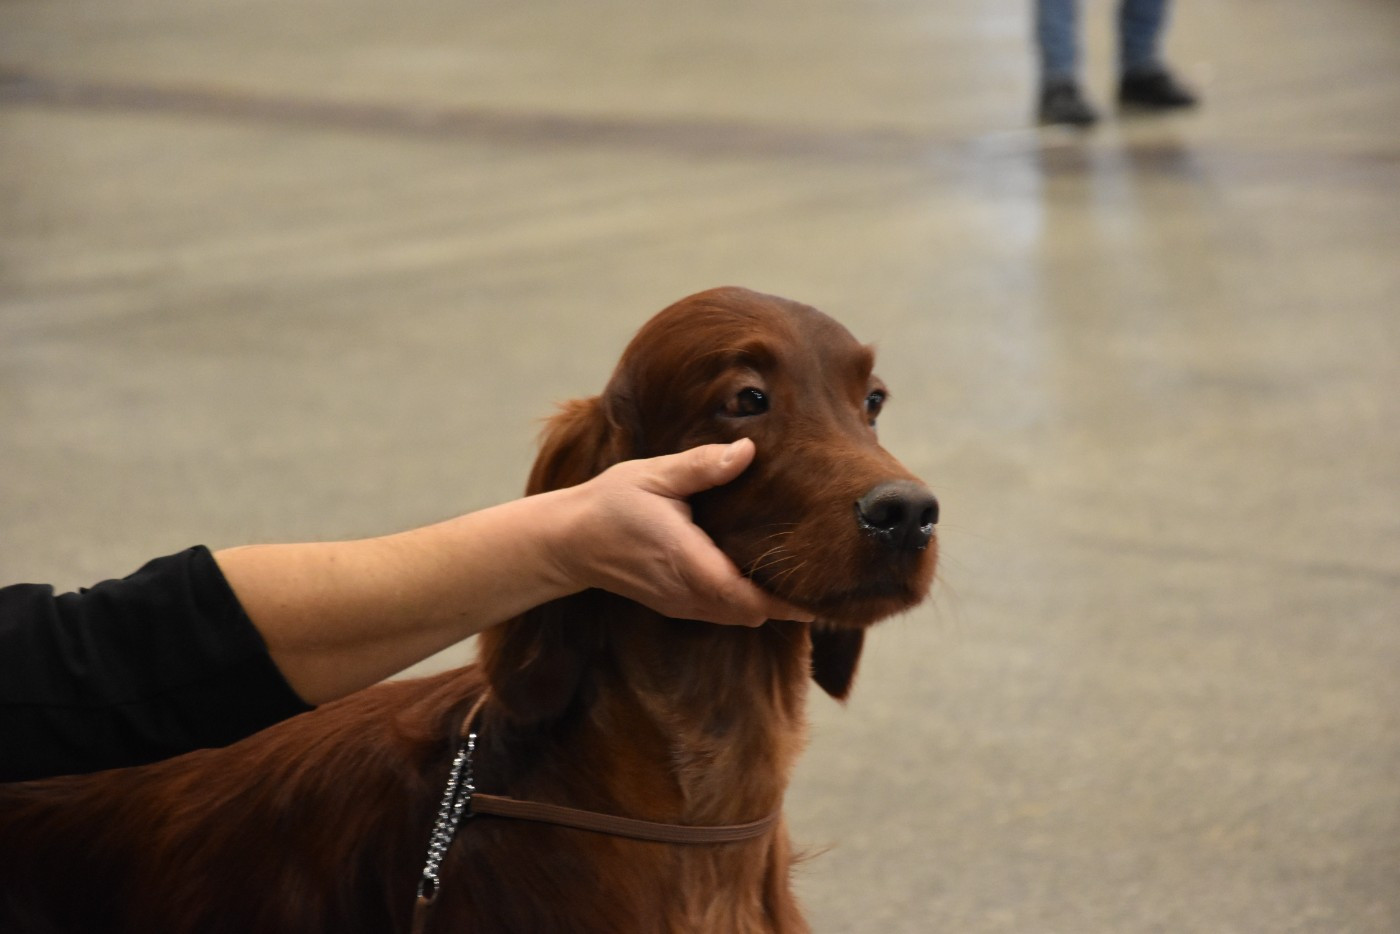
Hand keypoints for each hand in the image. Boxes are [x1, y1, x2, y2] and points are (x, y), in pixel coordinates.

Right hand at [555, 440, 814, 626]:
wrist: (566, 542)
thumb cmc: (610, 504)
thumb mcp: (654, 475)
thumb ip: (703, 466)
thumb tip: (749, 450)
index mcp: (686, 561)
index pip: (747, 595)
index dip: (787, 600)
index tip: (822, 589)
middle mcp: (687, 592)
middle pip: (752, 613)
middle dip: (788, 602)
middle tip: (825, 576)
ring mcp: (680, 604)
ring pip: (739, 617)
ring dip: (768, 602)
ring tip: (801, 576)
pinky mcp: (675, 605)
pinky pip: (722, 613)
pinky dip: (747, 601)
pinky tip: (762, 576)